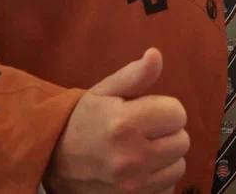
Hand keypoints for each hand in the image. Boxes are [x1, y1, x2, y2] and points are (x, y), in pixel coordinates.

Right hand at [45, 48, 189, 193]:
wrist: (52, 161)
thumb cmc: (83, 121)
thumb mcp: (104, 91)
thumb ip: (135, 75)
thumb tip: (156, 54)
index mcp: (125, 124)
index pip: (177, 113)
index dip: (165, 109)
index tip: (148, 112)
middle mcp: (131, 157)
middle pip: (182, 141)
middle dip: (167, 133)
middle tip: (145, 132)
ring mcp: (133, 185)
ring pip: (178, 166)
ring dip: (166, 157)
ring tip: (143, 150)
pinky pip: (168, 187)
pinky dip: (160, 178)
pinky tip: (142, 170)